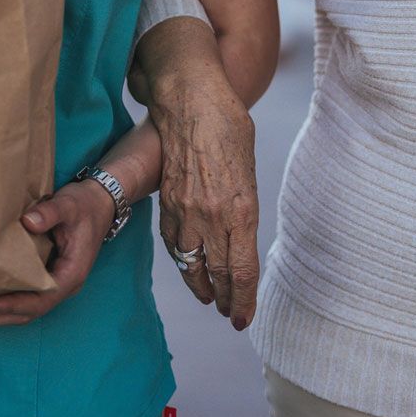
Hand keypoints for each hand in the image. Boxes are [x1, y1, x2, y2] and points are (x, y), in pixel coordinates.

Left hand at [0, 180, 114, 327]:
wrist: (99, 202)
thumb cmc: (85, 204)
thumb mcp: (69, 205)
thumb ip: (50, 213)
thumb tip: (27, 222)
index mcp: (71, 274)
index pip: (41, 299)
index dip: (13, 305)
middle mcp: (64, 286)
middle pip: (28, 313)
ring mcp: (56, 283)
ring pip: (25, 310)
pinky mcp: (47, 277)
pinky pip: (25, 297)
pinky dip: (4, 303)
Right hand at [151, 68, 260, 330]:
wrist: (188, 99)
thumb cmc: (227, 123)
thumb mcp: (248, 165)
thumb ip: (244, 203)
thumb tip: (240, 227)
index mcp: (241, 207)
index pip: (241, 270)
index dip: (243, 299)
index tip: (244, 317)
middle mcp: (212, 215)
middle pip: (218, 273)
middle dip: (225, 300)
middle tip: (230, 314)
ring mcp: (186, 210)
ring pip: (191, 263)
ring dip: (201, 285)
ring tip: (209, 298)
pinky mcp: (167, 201)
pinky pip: (172, 241)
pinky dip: (181, 259)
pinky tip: (187, 265)